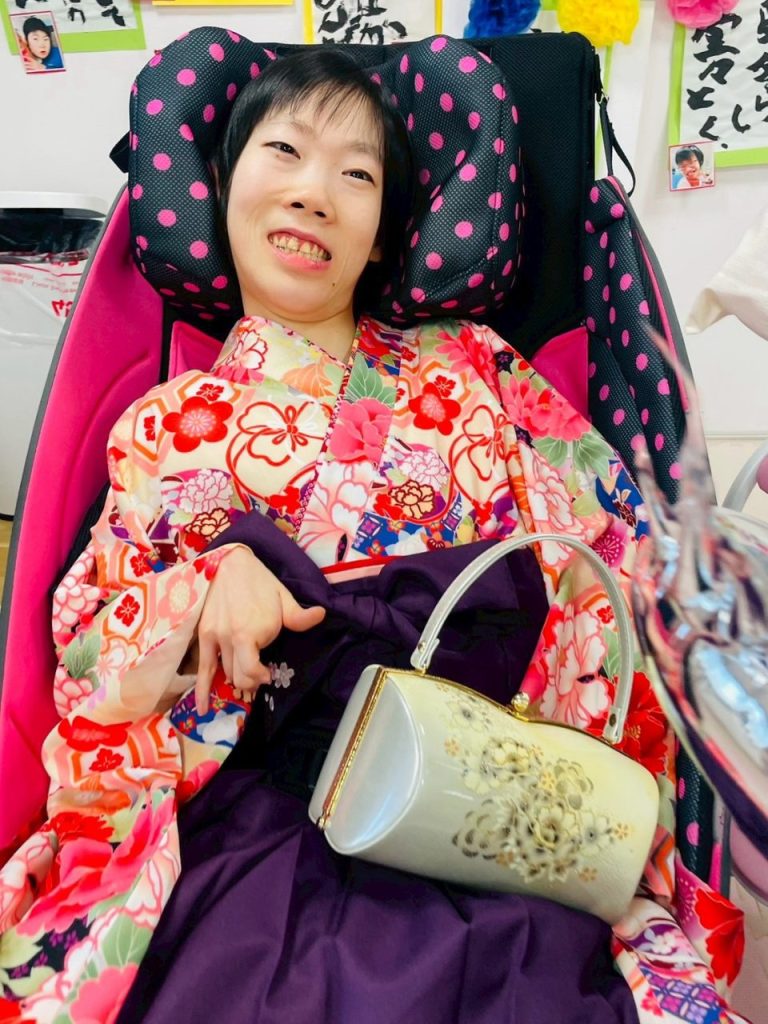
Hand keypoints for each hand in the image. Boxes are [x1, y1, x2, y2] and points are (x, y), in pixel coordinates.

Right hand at [193, 546, 324, 714]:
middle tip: (259, 674)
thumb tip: (322, 615)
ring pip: (224, 674)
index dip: (262, 677)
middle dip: (251, 680)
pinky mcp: (203, 636)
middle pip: (239, 677)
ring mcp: (215, 638)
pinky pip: (202, 669)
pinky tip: (202, 708)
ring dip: (236, 679)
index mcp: (253, 632)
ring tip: (244, 676)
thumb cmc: (260, 582)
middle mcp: (231, 639)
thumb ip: (300, 616)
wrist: (229, 564)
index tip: (269, 673)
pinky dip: (202, 690)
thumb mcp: (284, 598)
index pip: (254, 672)